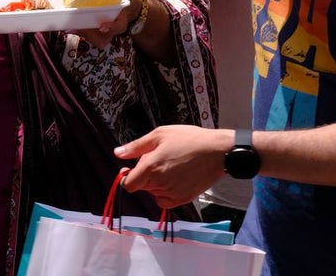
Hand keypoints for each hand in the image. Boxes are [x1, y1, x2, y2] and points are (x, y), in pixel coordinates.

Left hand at [73, 0, 135, 47]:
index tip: (102, 26)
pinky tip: (68, 26)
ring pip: (93, 38)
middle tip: (79, 28)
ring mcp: (100, 29)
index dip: (112, 28)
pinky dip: (76, 30)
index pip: (119, 26)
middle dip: (91, 36)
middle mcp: (111, 27)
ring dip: (81, 34)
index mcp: (121, 18)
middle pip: (103, 39)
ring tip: (70, 27)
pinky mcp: (91, 27)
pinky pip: (84, 33)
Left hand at [114, 124, 230, 207]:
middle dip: (144, 176)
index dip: (127, 176)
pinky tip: (174, 179)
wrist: (217, 151)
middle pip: (141, 187)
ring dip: (155, 183)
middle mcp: (159, 183)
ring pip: (153, 193)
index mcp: (150, 167)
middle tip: (158, 160)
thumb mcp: (159, 135)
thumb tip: (117, 153)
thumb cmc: (188, 139)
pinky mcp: (183, 199)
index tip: (132, 168)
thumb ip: (136, 146)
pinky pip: (165, 201)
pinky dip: (165, 193)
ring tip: (170, 166)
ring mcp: (172, 193)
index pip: (128, 184)